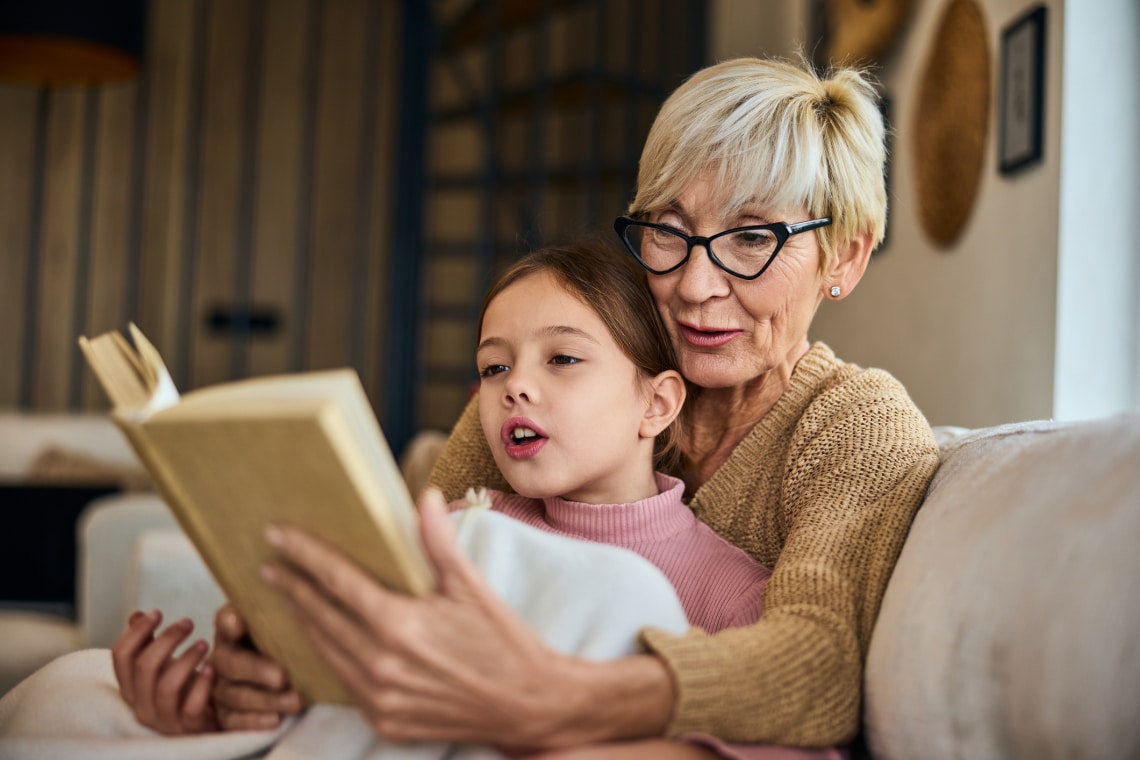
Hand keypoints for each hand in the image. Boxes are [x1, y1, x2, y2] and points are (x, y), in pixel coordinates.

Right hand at [111, 609, 218, 734]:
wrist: (210, 718)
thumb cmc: (184, 687)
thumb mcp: (164, 664)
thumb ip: (148, 643)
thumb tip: (136, 615)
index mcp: (131, 688)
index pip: (120, 657)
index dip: (136, 631)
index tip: (157, 612)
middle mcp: (142, 706)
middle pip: (144, 667)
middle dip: (167, 639)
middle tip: (188, 622)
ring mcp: (164, 720)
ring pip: (166, 686)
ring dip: (186, 659)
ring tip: (204, 643)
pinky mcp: (188, 728)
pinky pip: (191, 707)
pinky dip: (202, 685)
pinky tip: (212, 668)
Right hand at [209, 603, 305, 729]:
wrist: (288, 670)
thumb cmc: (284, 639)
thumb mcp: (284, 621)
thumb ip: (281, 610)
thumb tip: (288, 600)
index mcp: (233, 628)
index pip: (226, 619)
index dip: (230, 622)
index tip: (239, 623)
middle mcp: (222, 656)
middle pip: (231, 663)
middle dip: (257, 671)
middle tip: (283, 677)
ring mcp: (221, 686)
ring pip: (236, 695)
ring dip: (266, 700)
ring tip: (296, 700)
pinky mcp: (226, 713)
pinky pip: (234, 721)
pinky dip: (255, 721)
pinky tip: (276, 719)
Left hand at [260, 489, 674, 748]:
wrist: (529, 705)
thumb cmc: (504, 642)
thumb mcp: (471, 586)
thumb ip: (438, 542)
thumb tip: (425, 496)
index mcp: (401, 624)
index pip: (336, 581)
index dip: (303, 556)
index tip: (278, 536)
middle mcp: (382, 664)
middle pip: (320, 616)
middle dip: (292, 587)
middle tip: (271, 564)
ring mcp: (381, 698)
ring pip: (324, 652)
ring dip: (302, 622)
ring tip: (287, 597)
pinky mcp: (385, 721)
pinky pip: (342, 684)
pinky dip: (326, 657)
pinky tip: (321, 639)